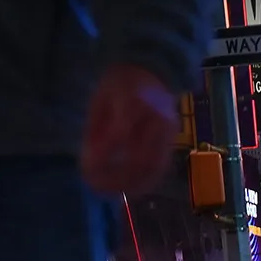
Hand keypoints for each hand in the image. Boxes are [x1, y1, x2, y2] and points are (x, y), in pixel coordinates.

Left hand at [81, 62, 178, 195]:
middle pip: (139, 157)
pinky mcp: (175, 137)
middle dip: (116, 178)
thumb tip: (89, 163)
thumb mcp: (99, 101)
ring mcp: (169, 128)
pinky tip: (129, 188)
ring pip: (154, 166)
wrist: (151, 69)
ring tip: (110, 192)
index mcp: (132, 100)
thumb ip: (95, 130)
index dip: (102, 156)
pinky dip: (146, 181)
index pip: (119, 134)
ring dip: (131, 185)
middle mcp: (155, 116)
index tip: (86, 170)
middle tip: (95, 187)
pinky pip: (162, 165)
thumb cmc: (118, 86)